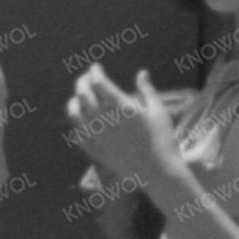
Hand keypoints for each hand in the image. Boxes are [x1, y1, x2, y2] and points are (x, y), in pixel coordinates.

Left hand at [65, 63, 172, 194]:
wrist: (157, 171)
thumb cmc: (163, 139)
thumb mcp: (158, 111)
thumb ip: (147, 89)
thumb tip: (142, 72)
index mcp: (121, 106)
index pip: (99, 82)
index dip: (95, 72)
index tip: (96, 67)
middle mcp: (104, 119)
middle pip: (84, 93)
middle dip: (83, 81)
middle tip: (86, 77)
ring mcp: (96, 135)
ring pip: (75, 111)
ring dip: (75, 98)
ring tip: (79, 94)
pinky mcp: (94, 150)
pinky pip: (77, 131)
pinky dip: (75, 120)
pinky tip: (79, 116)